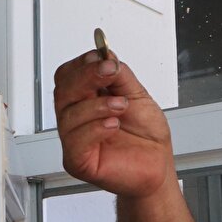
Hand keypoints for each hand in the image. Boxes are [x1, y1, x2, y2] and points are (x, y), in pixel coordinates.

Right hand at [53, 50, 173, 197]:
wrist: (158, 167)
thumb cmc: (147, 138)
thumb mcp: (138, 96)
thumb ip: (120, 76)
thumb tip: (106, 55)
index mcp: (87, 100)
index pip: (68, 76)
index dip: (82, 64)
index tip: (102, 57)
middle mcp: (77, 119)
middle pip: (63, 91)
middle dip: (86, 76)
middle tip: (109, 71)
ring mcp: (75, 140)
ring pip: (68, 115)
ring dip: (97, 105)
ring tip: (120, 105)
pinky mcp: (79, 161)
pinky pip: (75, 141)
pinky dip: (95, 128)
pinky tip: (112, 125)